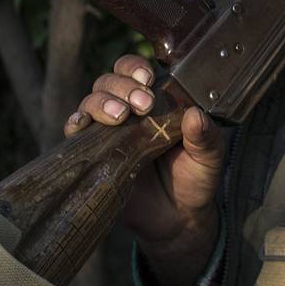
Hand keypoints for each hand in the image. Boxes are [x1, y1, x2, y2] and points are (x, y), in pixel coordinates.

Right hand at [65, 55, 222, 285]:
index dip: (135, 67)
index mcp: (157, 101)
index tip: (147, 79)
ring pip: (91, 101)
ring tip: (120, 118)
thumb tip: (196, 115)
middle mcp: (129, 110)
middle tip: (142, 106)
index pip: (137, 71)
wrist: (177, 218)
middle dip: (122, 87)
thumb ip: (205, 136)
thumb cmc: (196, 178)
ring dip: (101, 103)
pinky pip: (75, 132)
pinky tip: (81, 125)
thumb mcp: (210, 156)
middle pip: (110, 81)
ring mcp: (108, 131)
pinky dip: (74, 122)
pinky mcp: (93, 154)